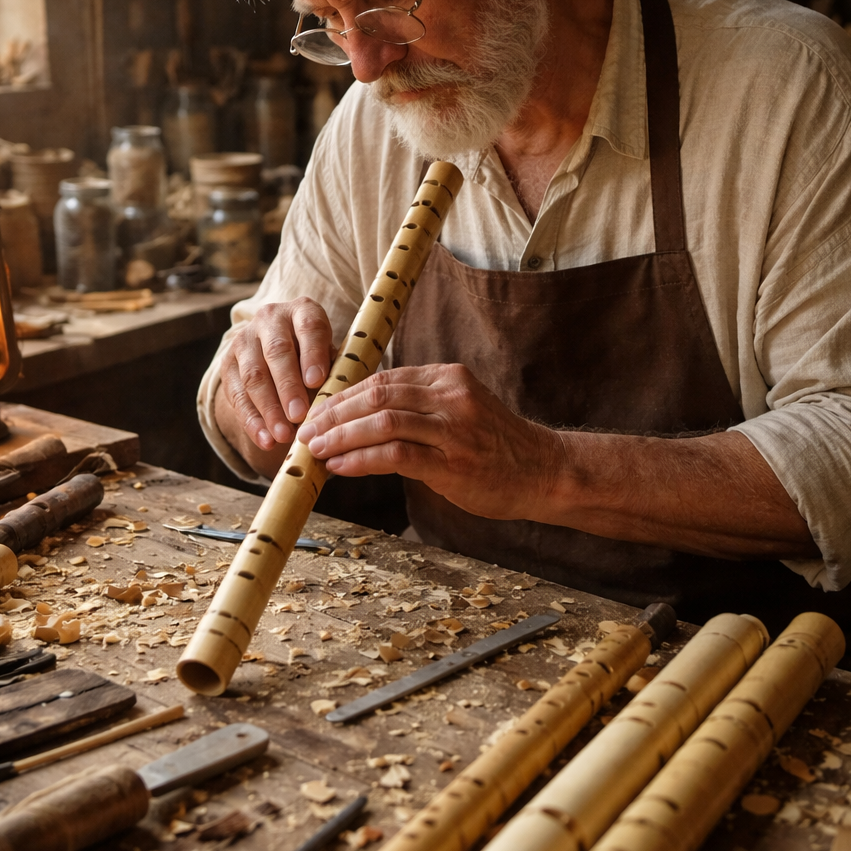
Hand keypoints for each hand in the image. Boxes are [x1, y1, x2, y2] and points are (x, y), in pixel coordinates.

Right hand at [218, 297, 336, 451]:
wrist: (278, 349)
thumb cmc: (316, 356)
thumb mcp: (331, 354)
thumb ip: (334, 371)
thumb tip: (337, 403)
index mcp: (302, 310)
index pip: (309, 327)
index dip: (312, 354)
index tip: (317, 381)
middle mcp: (270, 319)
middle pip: (277, 352)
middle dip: (288, 387)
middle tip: (299, 415)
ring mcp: (244, 340)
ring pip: (253, 375)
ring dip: (268, 409)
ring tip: (283, 435)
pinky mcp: (227, 363)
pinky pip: (236, 395)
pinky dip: (251, 421)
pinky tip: (265, 440)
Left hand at [299, 363, 558, 518]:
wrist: (544, 472)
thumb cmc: (495, 447)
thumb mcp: (459, 410)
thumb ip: (418, 407)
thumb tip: (362, 415)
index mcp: (446, 378)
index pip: (382, 379)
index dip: (343, 396)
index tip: (317, 413)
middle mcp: (449, 395)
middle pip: (377, 394)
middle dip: (334, 414)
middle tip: (306, 432)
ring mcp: (453, 428)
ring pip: (382, 421)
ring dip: (341, 436)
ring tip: (315, 450)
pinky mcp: (453, 462)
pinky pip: (396, 454)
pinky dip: (362, 459)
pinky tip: (340, 466)